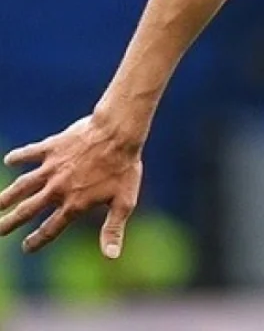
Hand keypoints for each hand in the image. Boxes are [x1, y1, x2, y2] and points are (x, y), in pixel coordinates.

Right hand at [0, 115, 142, 257]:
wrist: (119, 133)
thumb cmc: (125, 168)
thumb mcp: (124, 201)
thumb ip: (113, 229)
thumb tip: (111, 257)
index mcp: (74, 203)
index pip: (51, 228)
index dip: (37, 240)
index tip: (26, 248)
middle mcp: (57, 189)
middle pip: (28, 210)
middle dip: (10, 222)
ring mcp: (52, 168)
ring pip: (22, 185)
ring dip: (7, 196)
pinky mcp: (52, 147)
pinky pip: (30, 153)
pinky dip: (19, 156)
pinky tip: (9, 160)